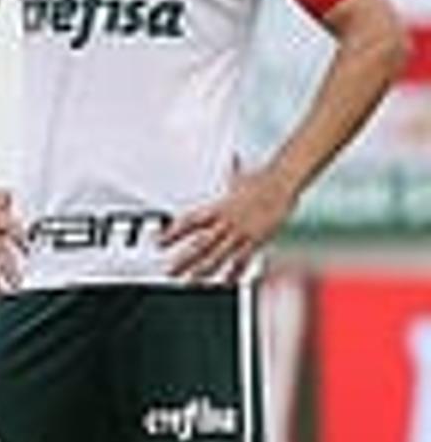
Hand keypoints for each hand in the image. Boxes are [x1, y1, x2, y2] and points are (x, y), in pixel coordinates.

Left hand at [164, 164, 293, 284]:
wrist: (283, 182)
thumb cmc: (262, 178)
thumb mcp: (239, 177)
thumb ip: (230, 173)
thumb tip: (231, 159)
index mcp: (217, 207)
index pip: (188, 222)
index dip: (172, 233)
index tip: (157, 243)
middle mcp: (226, 222)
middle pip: (200, 244)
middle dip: (183, 259)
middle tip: (168, 271)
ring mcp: (241, 232)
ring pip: (219, 255)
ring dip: (203, 269)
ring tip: (190, 281)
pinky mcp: (257, 240)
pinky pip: (243, 259)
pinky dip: (233, 271)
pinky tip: (224, 282)